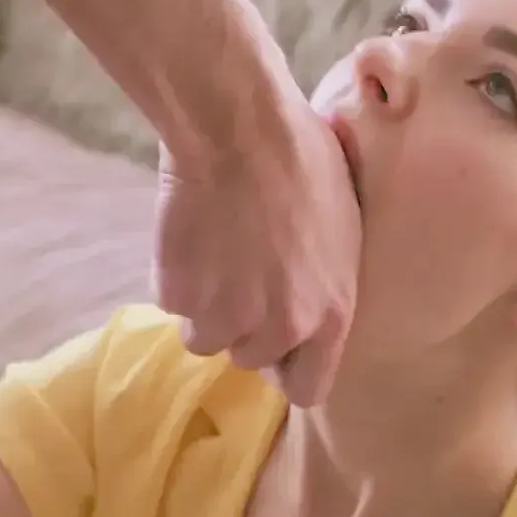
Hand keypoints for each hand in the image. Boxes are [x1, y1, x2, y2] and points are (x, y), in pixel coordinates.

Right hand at [153, 98, 360, 406]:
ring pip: (205, 338)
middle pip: (249, 358)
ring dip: (204, 307)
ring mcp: (225, 317)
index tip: (275, 346)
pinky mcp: (180, 297)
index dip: (288, 368)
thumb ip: (326, 281)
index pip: (309, 388)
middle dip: (241, 326)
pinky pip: (173, 304)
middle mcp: (280, 328)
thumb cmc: (304, 158)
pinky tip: (189, 236)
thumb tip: (311, 294)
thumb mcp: (343, 227)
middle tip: (237, 276)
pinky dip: (176, 279)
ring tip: (211, 255)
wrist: (239, 128)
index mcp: (331, 313)